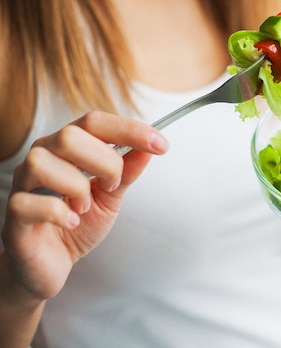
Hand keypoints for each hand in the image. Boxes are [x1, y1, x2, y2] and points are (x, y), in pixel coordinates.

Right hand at [1, 111, 168, 303]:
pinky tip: (71, 221)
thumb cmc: (78, 222)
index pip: (95, 121)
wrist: (51, 263)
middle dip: (105, 163)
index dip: (129, 129)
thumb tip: (150, 148)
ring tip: (84, 207)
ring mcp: (23, 184)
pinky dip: (60, 213)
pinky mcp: (14, 214)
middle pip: (71, 136)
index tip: (161, 145)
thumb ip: (127, 171)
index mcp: (65, 146)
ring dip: (78, 188)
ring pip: (44, 164)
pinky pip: (31, 203)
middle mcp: (41, 157)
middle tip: (111, 187)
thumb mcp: (111, 195)